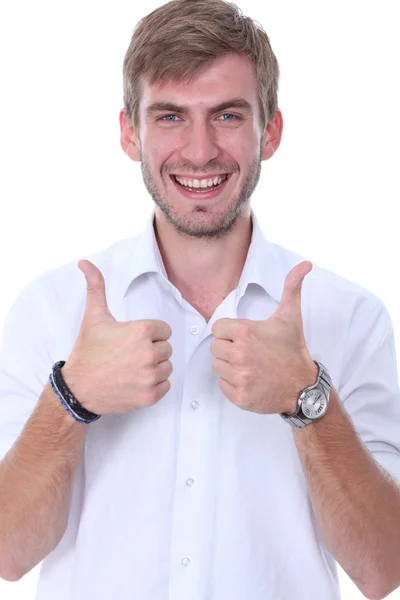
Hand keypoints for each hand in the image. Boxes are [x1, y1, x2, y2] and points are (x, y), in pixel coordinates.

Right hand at [61, 259, 172, 414]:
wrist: (78, 388)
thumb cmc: (88, 352)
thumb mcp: (93, 317)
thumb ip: (95, 287)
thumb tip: (85, 262)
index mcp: (140, 331)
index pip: (164, 330)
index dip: (150, 334)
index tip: (133, 340)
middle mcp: (148, 353)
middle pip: (167, 348)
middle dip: (152, 350)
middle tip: (131, 355)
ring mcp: (149, 376)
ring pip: (168, 367)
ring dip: (155, 368)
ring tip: (133, 368)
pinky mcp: (150, 396)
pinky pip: (166, 385)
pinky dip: (155, 385)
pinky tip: (137, 381)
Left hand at [210, 261, 317, 414]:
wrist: (303, 387)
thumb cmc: (293, 350)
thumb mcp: (291, 316)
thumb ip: (292, 287)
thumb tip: (305, 264)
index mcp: (245, 332)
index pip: (217, 328)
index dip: (230, 332)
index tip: (245, 337)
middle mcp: (240, 354)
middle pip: (215, 347)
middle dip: (229, 348)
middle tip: (248, 352)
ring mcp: (239, 377)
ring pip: (217, 366)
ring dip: (230, 366)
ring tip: (250, 365)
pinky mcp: (239, 396)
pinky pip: (222, 385)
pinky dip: (233, 383)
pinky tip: (250, 379)